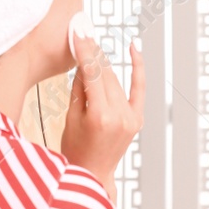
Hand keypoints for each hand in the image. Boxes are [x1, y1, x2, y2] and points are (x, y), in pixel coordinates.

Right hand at [59, 33, 144, 200]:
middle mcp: (119, 116)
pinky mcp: (137, 119)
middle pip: (105, 76)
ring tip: (93, 48)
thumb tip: (83, 61)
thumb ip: (79, 88)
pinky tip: (134, 49)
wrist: (93, 173)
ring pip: (116, 81)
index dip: (85, 52)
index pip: (92, 75)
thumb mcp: (70, 117)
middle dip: (93, 55)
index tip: (79, 35)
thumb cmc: (76, 149)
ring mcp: (131, 118)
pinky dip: (137, 68)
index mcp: (100, 117)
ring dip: (105, 64)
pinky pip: (138, 89)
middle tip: (84, 37)